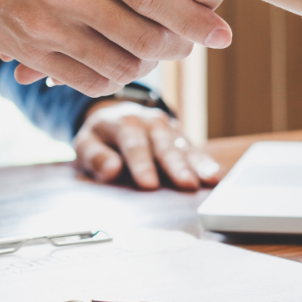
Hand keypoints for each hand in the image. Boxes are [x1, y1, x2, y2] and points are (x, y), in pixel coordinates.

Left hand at [73, 100, 220, 190]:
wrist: (117, 116)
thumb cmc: (101, 137)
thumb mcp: (86, 143)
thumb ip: (95, 156)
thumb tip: (111, 170)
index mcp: (123, 122)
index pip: (133, 144)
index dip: (141, 164)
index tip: (149, 184)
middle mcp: (149, 122)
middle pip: (163, 145)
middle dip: (175, 165)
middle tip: (186, 184)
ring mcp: (168, 128)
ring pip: (183, 146)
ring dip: (196, 164)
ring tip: (209, 180)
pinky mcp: (181, 137)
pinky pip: (195, 150)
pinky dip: (205, 163)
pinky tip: (215, 176)